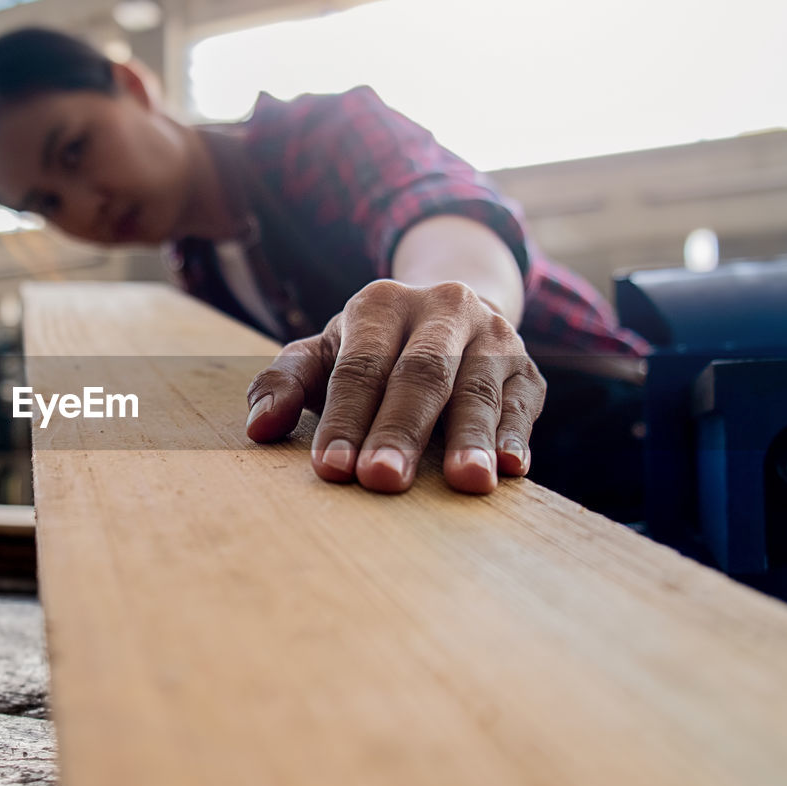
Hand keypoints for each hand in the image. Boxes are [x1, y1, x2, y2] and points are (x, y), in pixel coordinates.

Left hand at [245, 279, 545, 493]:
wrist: (450, 315)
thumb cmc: (371, 349)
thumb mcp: (324, 354)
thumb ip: (285, 383)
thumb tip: (258, 428)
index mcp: (381, 303)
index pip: (360, 367)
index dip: (345, 419)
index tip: (333, 468)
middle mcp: (442, 308)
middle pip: (420, 374)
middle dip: (400, 430)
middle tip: (383, 480)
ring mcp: (492, 336)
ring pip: (477, 388)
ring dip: (470, 437)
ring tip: (466, 482)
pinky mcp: (528, 370)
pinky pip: (522, 403)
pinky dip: (515, 435)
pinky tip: (510, 468)